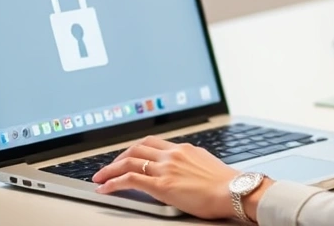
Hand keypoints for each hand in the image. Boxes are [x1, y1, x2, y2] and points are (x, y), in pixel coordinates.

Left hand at [92, 136, 243, 219]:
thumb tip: (184, 170)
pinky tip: (105, 188)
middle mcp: (172, 154)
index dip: (134, 149)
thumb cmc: (226, 184)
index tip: (125, 156)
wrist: (234, 191)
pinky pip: (130, 180)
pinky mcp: (161, 185)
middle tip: (108, 167)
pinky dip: (113, 183)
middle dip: (118, 158)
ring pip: (128, 161)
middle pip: (136, 149)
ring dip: (110, 169)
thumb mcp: (206, 165)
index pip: (151, 143)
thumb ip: (191, 164)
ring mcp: (165, 168)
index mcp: (183, 149)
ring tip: (99, 177)